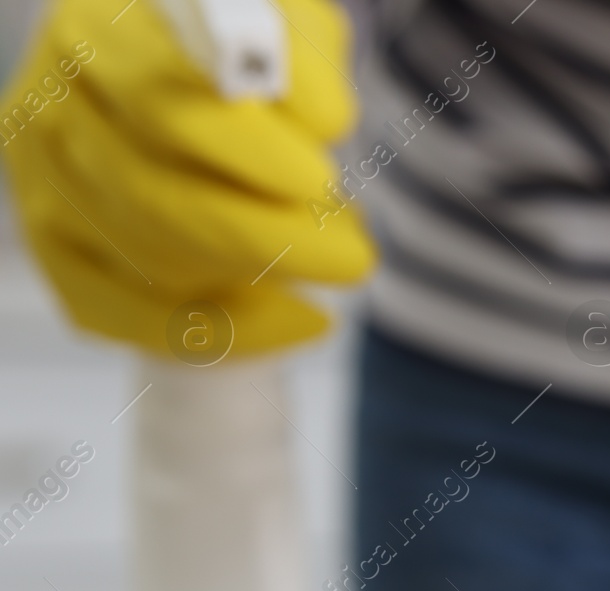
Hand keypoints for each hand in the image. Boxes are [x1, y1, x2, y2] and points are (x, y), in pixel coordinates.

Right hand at [1, 0, 373, 355]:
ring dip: (253, 276)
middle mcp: (56, 105)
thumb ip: (303, 61)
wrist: (210, 95)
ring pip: (144, 257)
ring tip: (336, 262)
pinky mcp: (56, 246)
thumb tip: (323, 120)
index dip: (243, 148)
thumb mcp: (290, 33)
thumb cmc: (255, 58)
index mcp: (106, 30)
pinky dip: (224, 331)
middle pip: (150, 194)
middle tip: (354, 257)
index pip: (163, 100)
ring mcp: (46, 182)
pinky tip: (302, 320)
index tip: (321, 181)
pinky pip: (126, 313)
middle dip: (265, 237)